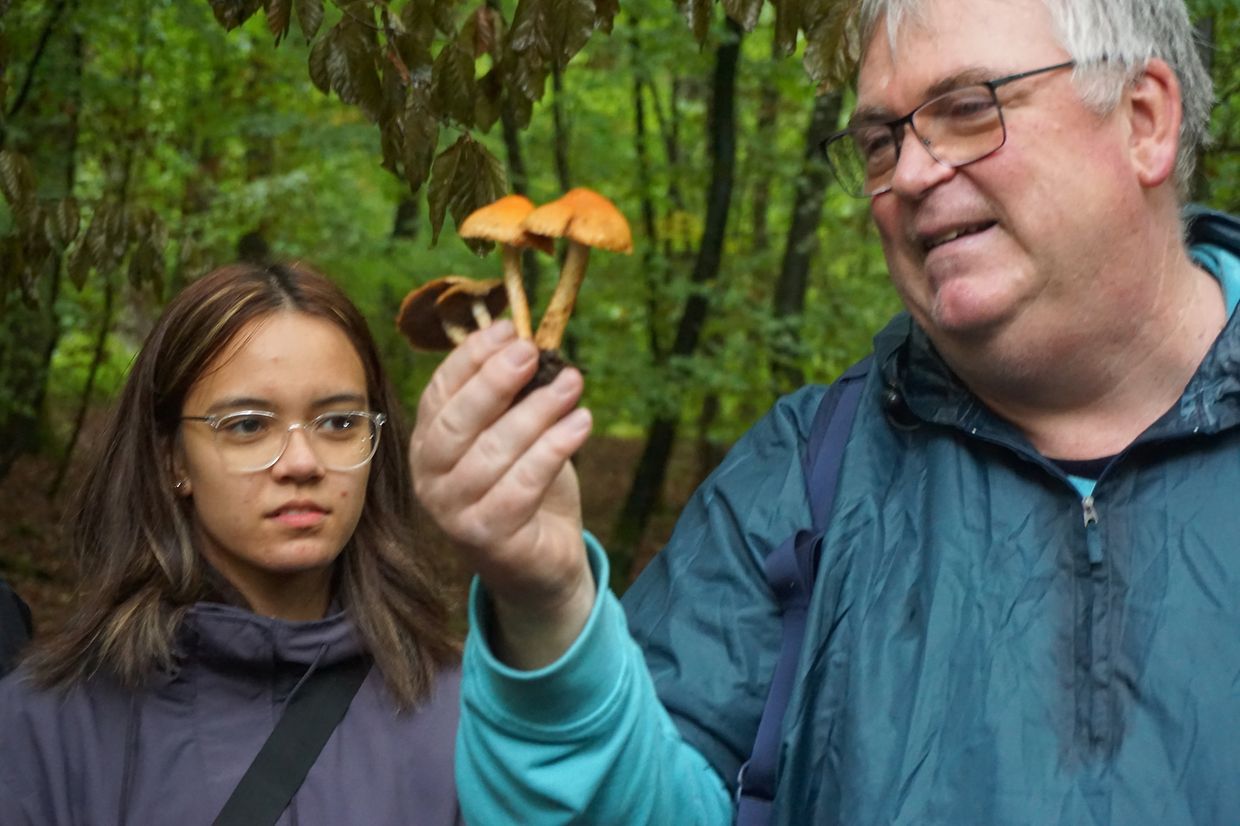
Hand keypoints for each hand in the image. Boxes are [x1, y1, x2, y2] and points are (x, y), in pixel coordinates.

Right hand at [410, 321, 595, 666]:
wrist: (540, 563)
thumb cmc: (526, 487)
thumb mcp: (516, 433)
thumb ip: (514, 396)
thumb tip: (528, 342)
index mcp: (429, 442)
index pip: (440, 392)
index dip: (471, 357)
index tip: (509, 329)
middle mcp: (430, 477)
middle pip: (457, 421)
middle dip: (495, 380)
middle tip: (532, 351)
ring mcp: (453, 511)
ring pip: (493, 451)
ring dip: (537, 411)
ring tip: (573, 383)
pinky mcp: (487, 538)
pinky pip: (522, 485)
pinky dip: (554, 449)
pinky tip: (582, 423)